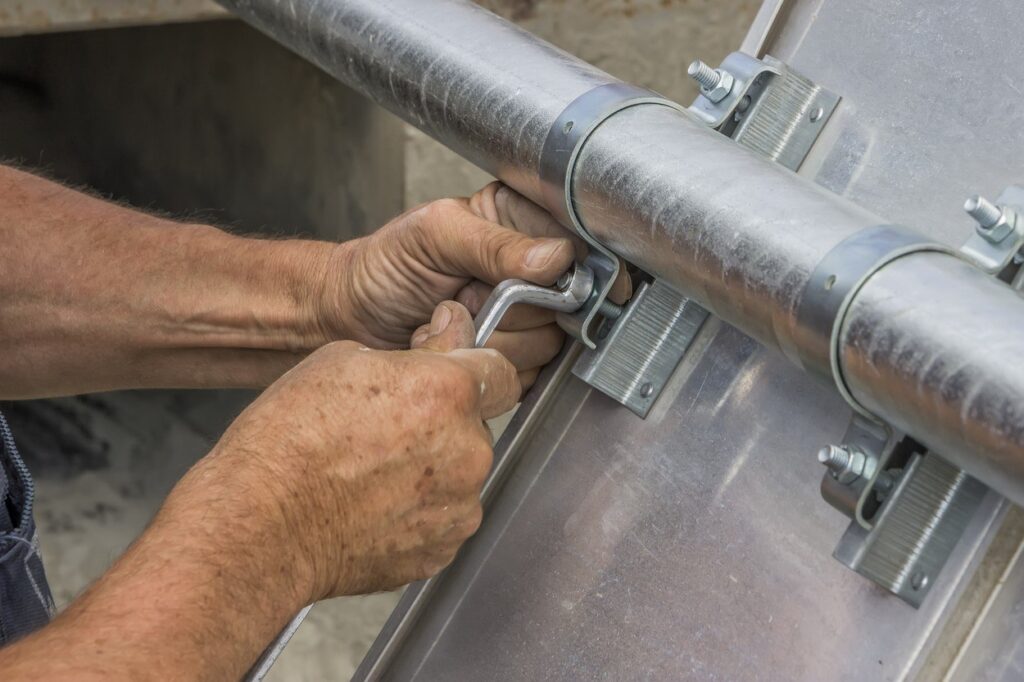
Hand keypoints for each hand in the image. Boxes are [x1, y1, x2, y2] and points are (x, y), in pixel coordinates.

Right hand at [186, 301, 516, 599]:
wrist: (261, 526)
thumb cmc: (288, 443)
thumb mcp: (343, 362)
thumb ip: (418, 350)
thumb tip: (449, 335)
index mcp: (447, 393)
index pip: (501, 370)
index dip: (476, 369)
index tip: (457, 374)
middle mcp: (466, 450)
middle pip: (476, 425)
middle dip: (444, 423)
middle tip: (388, 429)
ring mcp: (458, 506)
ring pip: (460, 473)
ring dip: (433, 468)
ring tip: (371, 472)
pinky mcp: (442, 548)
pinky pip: (443, 517)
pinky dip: (418, 511)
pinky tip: (373, 504)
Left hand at [317, 182, 629, 387]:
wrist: (354, 316)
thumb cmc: (386, 265)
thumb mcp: (433, 235)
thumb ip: (492, 242)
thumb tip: (555, 258)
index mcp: (519, 220)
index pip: (579, 242)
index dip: (578, 267)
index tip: (564, 281)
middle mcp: (532, 269)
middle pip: (569, 303)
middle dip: (517, 309)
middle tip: (469, 296)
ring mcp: (526, 319)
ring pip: (549, 344)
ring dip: (496, 340)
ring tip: (456, 319)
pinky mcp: (514, 359)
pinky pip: (527, 374)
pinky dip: (488, 366)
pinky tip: (462, 345)